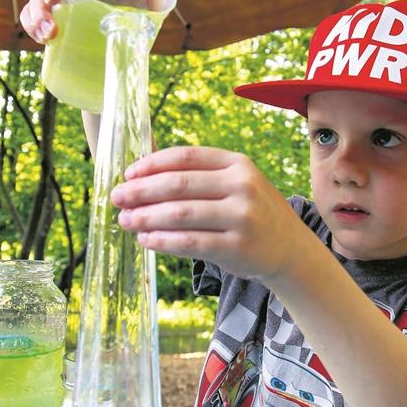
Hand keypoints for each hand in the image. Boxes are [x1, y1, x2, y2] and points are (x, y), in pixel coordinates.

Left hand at [110, 147, 306, 283]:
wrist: (289, 249)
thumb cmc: (251, 213)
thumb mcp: (236, 184)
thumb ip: (198, 177)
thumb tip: (141, 175)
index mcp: (237, 163)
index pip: (185, 157)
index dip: (151, 165)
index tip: (127, 175)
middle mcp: (242, 185)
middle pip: (178, 184)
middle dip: (141, 191)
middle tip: (117, 199)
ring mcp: (242, 216)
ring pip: (180, 214)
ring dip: (146, 217)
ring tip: (126, 220)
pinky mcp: (237, 247)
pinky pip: (189, 243)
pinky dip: (162, 241)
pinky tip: (146, 240)